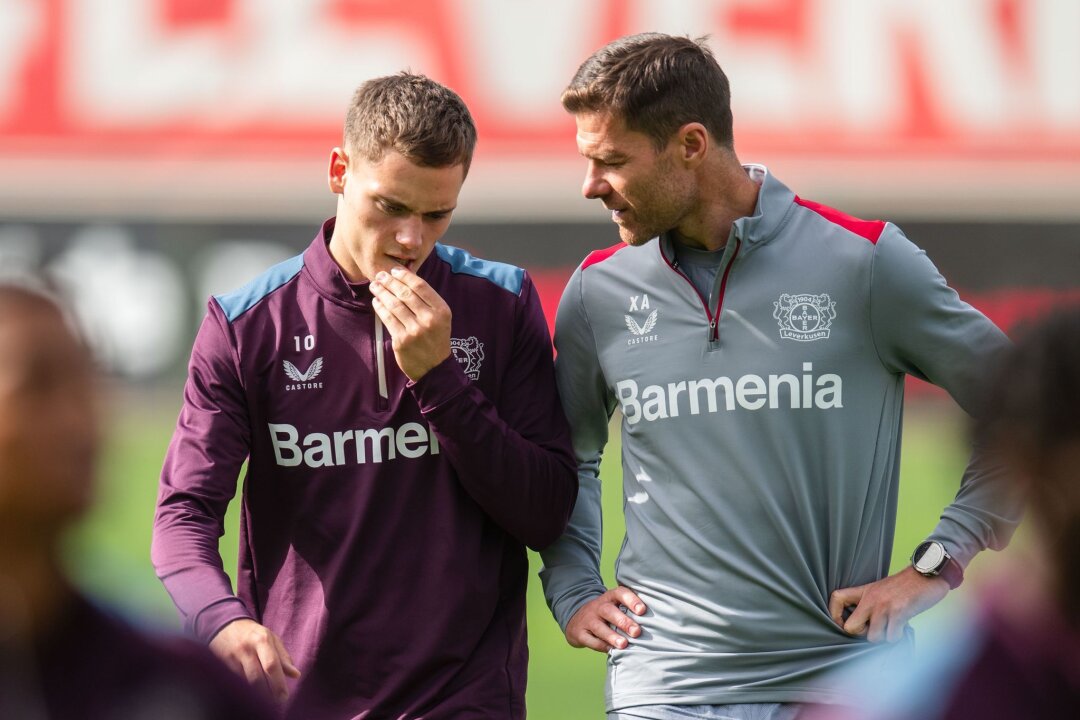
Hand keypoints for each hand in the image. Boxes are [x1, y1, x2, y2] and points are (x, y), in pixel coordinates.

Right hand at [209, 618, 300, 702]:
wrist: (225, 625)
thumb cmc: (253, 634)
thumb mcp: (271, 639)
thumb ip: (283, 657)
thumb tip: (296, 675)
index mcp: (262, 640)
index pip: (271, 665)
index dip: (278, 684)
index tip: (284, 697)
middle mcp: (246, 649)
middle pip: (257, 678)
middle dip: (268, 693)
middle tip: (276, 701)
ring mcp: (231, 657)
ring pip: (245, 682)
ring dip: (256, 694)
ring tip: (265, 699)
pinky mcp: (220, 664)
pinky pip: (234, 682)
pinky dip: (244, 689)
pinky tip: (250, 692)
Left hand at [369, 266, 451, 380]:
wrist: (435, 368)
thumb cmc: (436, 339)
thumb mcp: (440, 318)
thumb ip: (427, 301)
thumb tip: (404, 280)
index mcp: (441, 311)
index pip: (420, 286)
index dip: (405, 276)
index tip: (395, 271)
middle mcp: (429, 319)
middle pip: (405, 294)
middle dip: (390, 282)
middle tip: (380, 275)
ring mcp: (415, 331)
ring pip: (394, 305)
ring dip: (381, 292)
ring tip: (374, 285)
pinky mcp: (401, 341)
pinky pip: (387, 319)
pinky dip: (380, 308)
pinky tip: (376, 301)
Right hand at [565, 586, 646, 652]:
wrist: (577, 619)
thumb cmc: (607, 615)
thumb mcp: (615, 607)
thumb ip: (630, 612)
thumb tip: (656, 625)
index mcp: (610, 598)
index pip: (620, 593)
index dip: (631, 600)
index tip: (642, 610)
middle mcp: (598, 606)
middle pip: (609, 611)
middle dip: (624, 622)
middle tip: (637, 632)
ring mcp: (587, 620)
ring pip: (599, 627)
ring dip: (612, 636)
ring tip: (624, 644)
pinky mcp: (579, 633)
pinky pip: (590, 640)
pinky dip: (601, 646)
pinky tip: (611, 650)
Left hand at [829, 566, 948, 642]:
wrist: (928, 574)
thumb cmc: (906, 586)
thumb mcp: (881, 589)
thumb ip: (869, 603)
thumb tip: (863, 624)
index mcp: (864, 591)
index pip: (836, 598)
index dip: (834, 614)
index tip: (843, 622)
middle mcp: (871, 599)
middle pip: (850, 628)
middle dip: (862, 634)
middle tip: (874, 628)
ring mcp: (884, 606)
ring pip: (873, 637)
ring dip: (883, 637)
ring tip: (892, 626)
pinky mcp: (900, 612)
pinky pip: (891, 637)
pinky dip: (897, 637)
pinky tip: (902, 627)